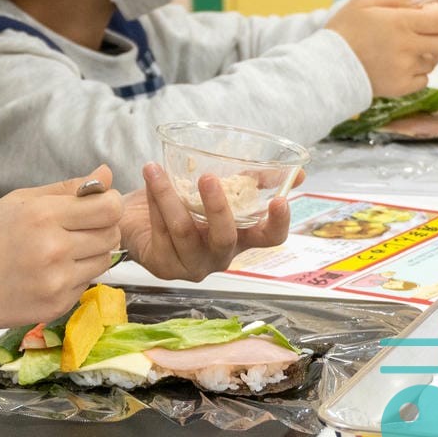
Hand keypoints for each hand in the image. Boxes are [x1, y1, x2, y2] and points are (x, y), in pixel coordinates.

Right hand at [0, 168, 122, 329]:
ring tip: (61, 250)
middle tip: (77, 227)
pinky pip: (86, 284)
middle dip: (103, 227)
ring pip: (105, 260)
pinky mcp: (56, 306)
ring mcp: (56, 282)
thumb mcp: (17, 202)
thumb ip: (66, 188)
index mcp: (42, 216)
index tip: (96, 204)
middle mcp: (54, 250)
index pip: (109, 207)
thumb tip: (107, 173)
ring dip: (92, 252)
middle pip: (112, 234)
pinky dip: (75, 276)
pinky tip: (48, 272)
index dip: (108, 203)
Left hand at [119, 163, 290, 282]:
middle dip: (216, 207)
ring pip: (183, 230)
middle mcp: (219, 256)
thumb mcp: (222, 188)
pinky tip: (149, 181)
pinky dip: (152, 202)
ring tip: (154, 169)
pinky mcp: (164, 267)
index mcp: (241, 238)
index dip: (278, 223)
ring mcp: (192, 265)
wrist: (139, 220)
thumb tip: (298, 172)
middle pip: (225, 237)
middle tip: (207, 177)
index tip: (280, 200)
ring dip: (168, 195)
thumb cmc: (186, 204)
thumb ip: (255, 180)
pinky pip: (160, 232)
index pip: (269, 239)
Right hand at [327, 0, 437, 97]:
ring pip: (435, 60)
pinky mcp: (402, 87)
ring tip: (418, 46)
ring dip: (434, 51)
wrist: (327, 68)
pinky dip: (420, 71)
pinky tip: (404, 64)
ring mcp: (406, 69)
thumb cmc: (345, 30)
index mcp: (401, 22)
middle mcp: (408, 47)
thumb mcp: (364, 2)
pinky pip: (423, 78)